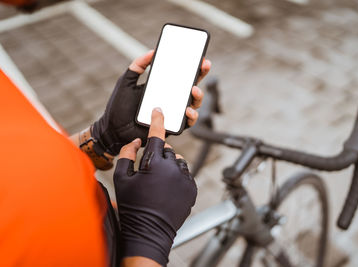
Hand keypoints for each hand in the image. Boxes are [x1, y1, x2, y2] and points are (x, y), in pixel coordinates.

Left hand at [92, 51, 210, 154]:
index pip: (181, 74)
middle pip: (192, 86)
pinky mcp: (172, 127)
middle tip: (204, 65)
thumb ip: (137, 65)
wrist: (113, 129)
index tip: (199, 54)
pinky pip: (187, 122)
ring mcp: (173, 113)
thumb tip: (152, 51)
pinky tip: (188, 110)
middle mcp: (171, 99)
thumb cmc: (119, 106)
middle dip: (201, 75)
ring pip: (193, 104)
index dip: (192, 65)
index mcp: (162, 87)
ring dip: (198, 96)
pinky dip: (191, 116)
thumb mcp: (127, 81)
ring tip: (194, 90)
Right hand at [115, 108, 196, 265]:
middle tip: (149, 170)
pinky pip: (185, 174)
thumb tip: (136, 141)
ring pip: (178, 161)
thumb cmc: (132, 205)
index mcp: (153, 163)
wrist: (149, 231)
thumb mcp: (121, 179)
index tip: (159, 111)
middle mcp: (172, 168)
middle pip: (167, 149)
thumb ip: (127, 155)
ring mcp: (184, 178)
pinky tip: (168, 189)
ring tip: (159, 181)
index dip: (157, 121)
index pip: (157, 135)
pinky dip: (177, 176)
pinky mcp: (192, 188)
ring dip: (169, 165)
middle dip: (158, 154)